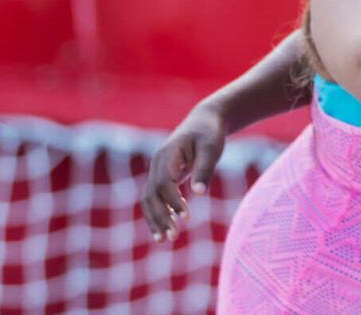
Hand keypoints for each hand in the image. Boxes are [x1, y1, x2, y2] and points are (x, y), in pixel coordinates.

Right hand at [141, 100, 225, 242]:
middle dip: (160, 217)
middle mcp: (157, 164)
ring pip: (149, 200)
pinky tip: (167, 228)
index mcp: (167, 155)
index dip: (173, 201)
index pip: (164, 183)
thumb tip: (199, 194)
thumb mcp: (211, 148)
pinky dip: (158, 214)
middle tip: (173, 237)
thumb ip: (204, 169)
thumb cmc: (210, 133)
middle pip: (151, 195)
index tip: (187, 217)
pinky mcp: (162, 177)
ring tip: (165, 240)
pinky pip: (155, 199)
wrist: (204, 121)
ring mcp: (157, 171)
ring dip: (156, 220)